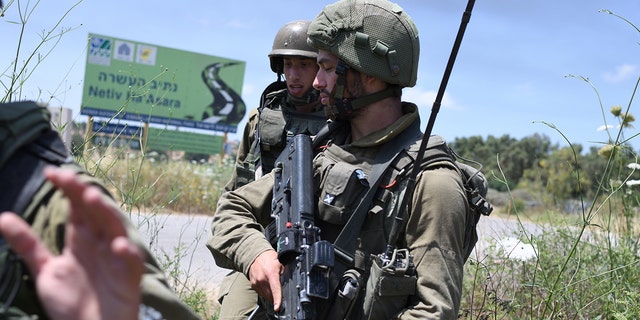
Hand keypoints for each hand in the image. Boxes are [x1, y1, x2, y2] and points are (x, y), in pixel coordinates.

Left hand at [0, 166, 144, 319]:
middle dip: (84, 194)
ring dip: (106, 213)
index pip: (76, 207)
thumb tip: (3, 216)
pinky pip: (133, 261)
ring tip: (92, 199)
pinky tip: (119, 245)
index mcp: (82, 239)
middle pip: (95, 211)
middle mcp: (101, 243)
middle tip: (70, 179)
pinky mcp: (130, 277)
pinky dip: (128, 252)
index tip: (51, 173)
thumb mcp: (46, 270)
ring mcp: (117, 258)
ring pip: (115, 228)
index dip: (67, 189)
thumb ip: (28, 244)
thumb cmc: (73, 302)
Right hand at [248, 249, 283, 310]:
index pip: (275, 289)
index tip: (277, 307)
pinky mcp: (253, 284)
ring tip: (272, 285)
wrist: (256, 255)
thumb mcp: (280, 263)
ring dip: (270, 294)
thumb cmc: (269, 258)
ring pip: (266, 295)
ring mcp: (256, 282)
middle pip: (271, 295)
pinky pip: (261, 293)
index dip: (277, 299)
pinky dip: (265, 291)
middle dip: (276, 295)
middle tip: (279, 290)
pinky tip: (267, 284)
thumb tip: (289, 283)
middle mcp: (262, 279)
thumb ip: (284, 274)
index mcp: (271, 273)